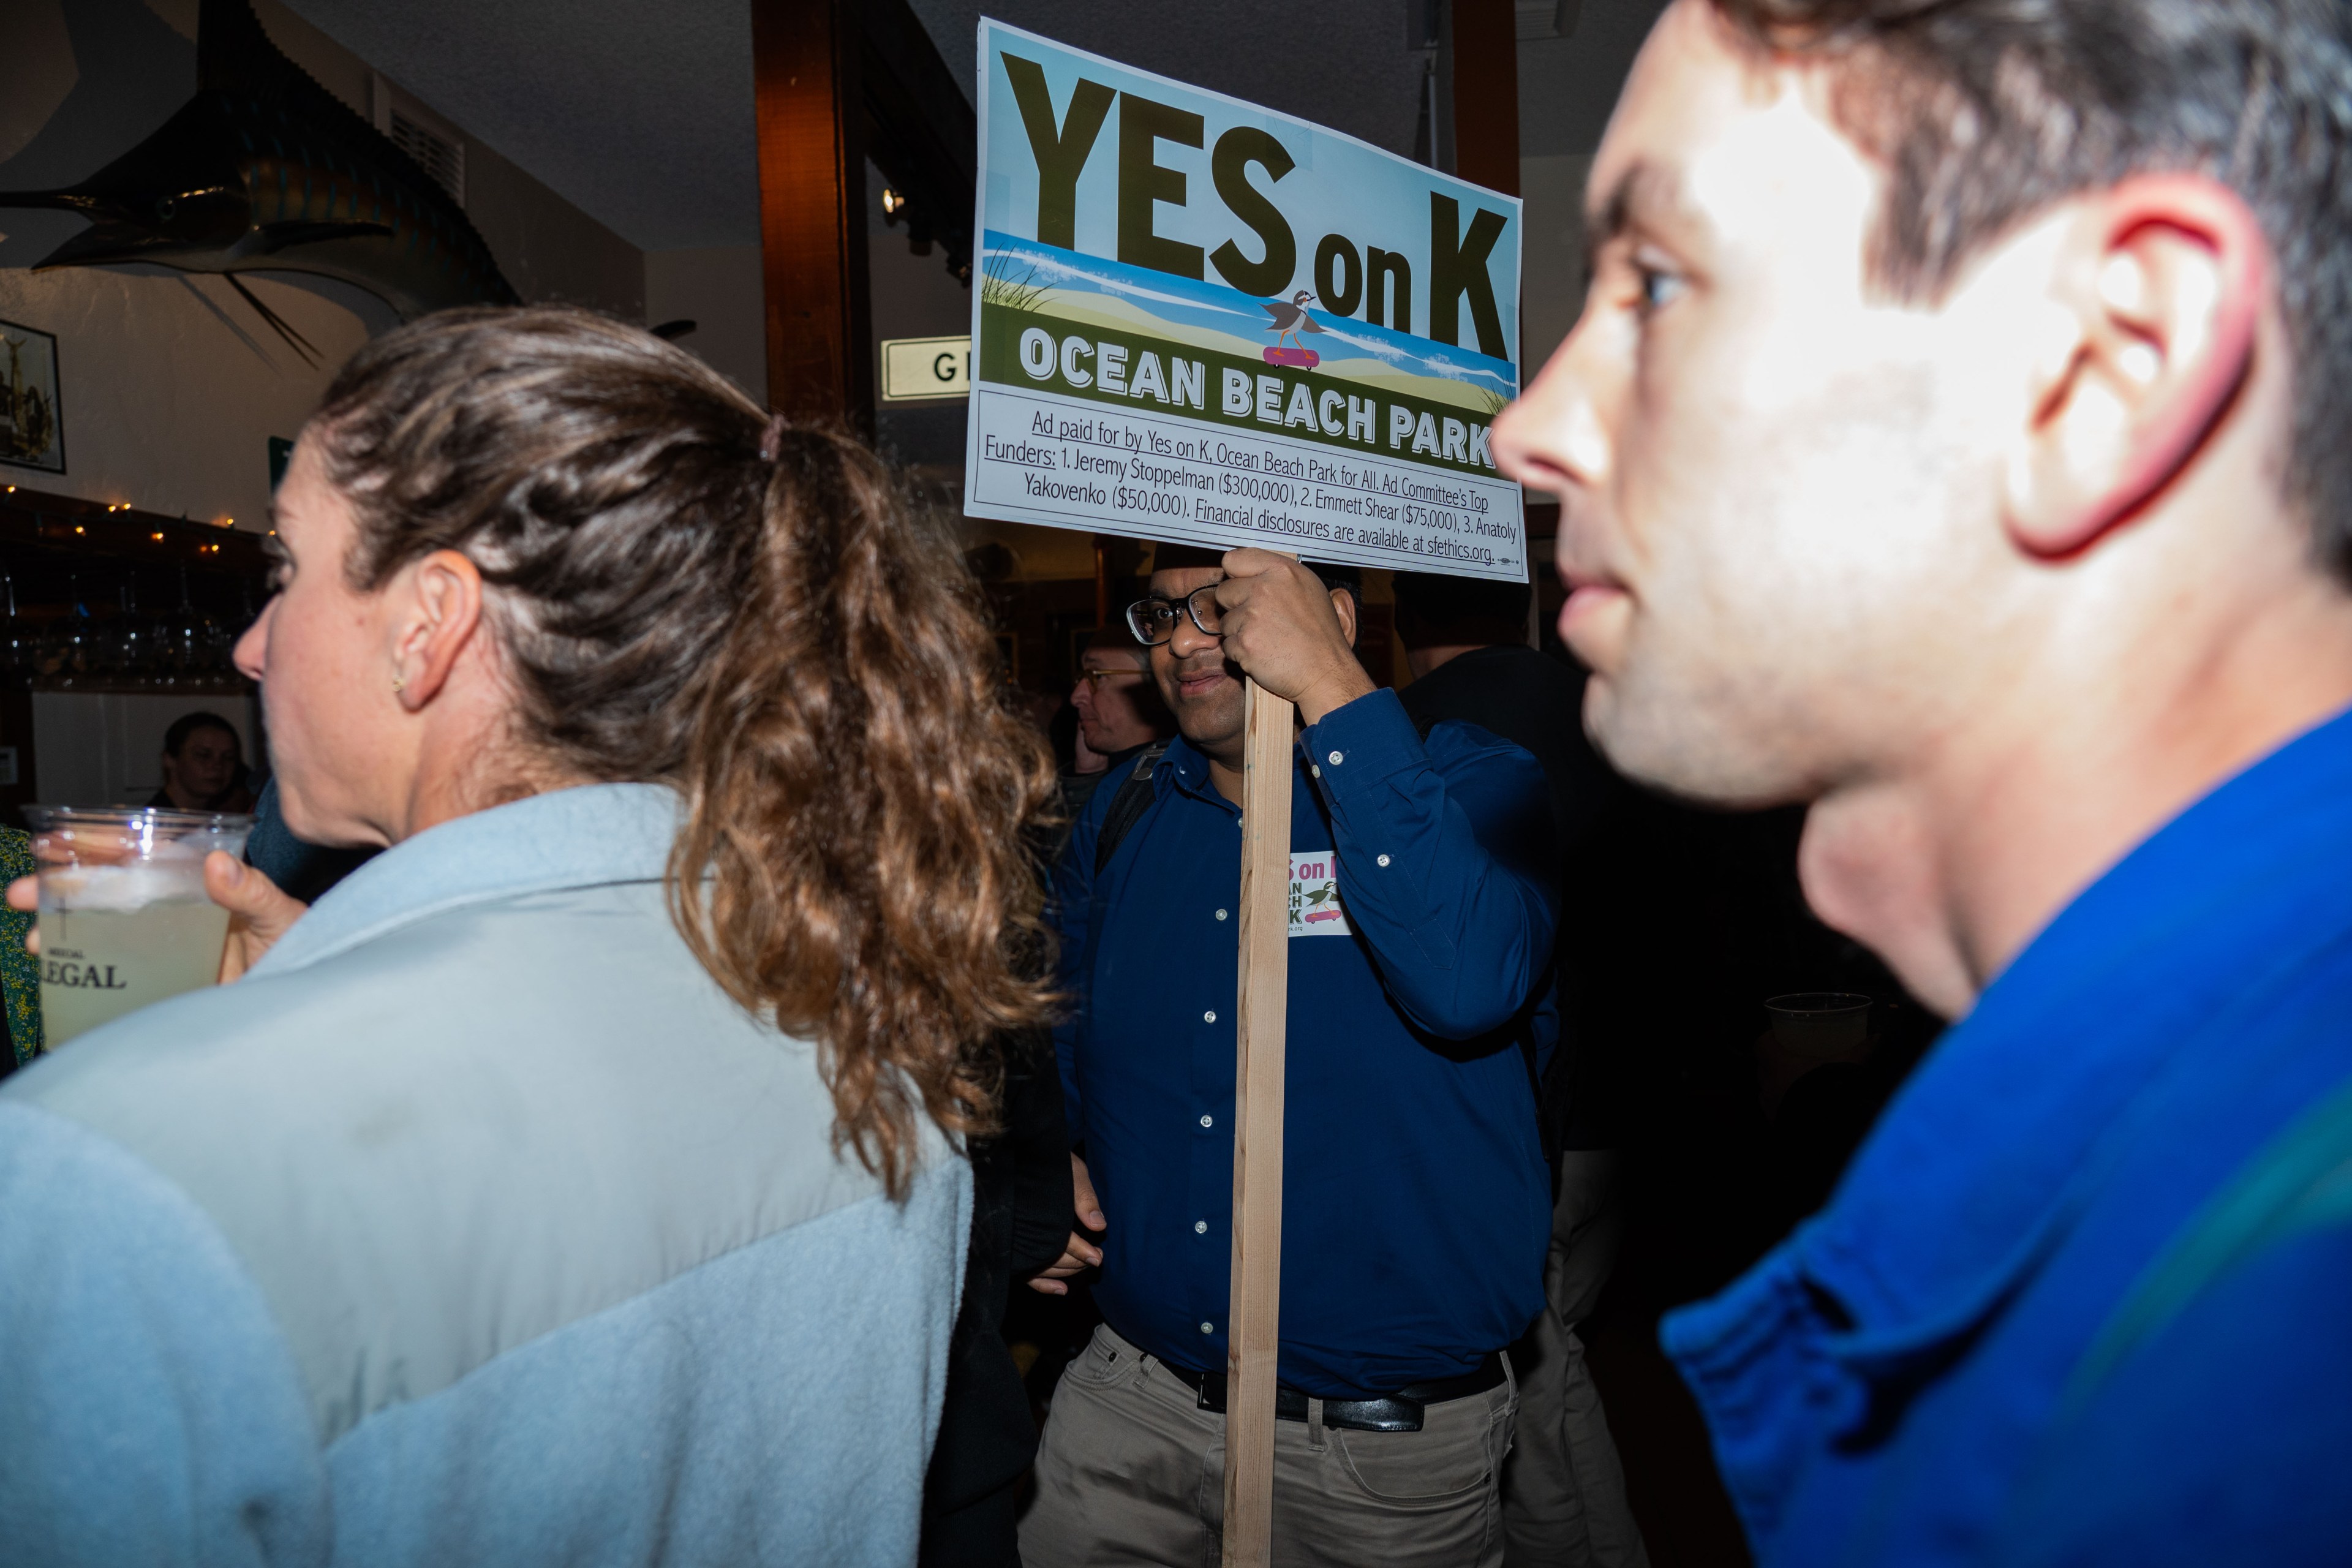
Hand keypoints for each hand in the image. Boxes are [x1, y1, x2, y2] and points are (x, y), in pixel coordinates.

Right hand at [9, 855, 305, 982]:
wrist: (311, 996)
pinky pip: (116, 972)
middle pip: (107, 889)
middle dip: (58, 888)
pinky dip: (84, 971)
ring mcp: (165, 945)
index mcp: (197, 883)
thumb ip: (253, 892)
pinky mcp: (164, 981)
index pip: (139, 854)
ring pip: (102, 928)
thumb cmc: (305, 944)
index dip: (95, 846)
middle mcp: (174, 909)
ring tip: (36, 941)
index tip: (53, 844)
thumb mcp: (282, 916)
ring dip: (63, 928)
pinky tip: (59, 974)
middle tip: (19, 894)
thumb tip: (215, 864)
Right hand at [1028, 1153, 1107, 1295]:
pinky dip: (1043, 1284)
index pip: (1060, 1241)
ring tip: (1085, 1266)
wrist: (1021, 1151)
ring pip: (1040, 1268)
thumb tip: (1099, 1225)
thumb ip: (1084, 1197)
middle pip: (1051, 1257)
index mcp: (1037, 1212)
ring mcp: (1015, 1240)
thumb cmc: (1049, 1160)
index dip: (1081, 1251)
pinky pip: (1026, 1273)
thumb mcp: (1072, 1172)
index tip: (1097, 1257)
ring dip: (1065, 1272)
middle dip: (1077, 1262)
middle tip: (1097, 1257)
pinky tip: (1061, 1289)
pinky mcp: (1013, 1247)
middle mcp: (1022, 1229)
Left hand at [1214, 548, 1376, 722]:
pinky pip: (1227, 645)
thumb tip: (1250, 574)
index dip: (1235, 576)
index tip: (1242, 586)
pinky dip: (1240, 653)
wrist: (1325, 671)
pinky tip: (1262, 654)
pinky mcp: (1244, 643)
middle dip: (1235, 606)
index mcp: (1281, 570)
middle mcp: (1264, 589)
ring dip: (1239, 632)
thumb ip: (1277, 576)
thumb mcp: (1309, 589)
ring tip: (1266, 639)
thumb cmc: (1321, 634)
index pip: (1233, 559)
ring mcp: (1252, 617)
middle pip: (1224, 591)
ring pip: (1225, 621)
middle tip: (1258, 619)